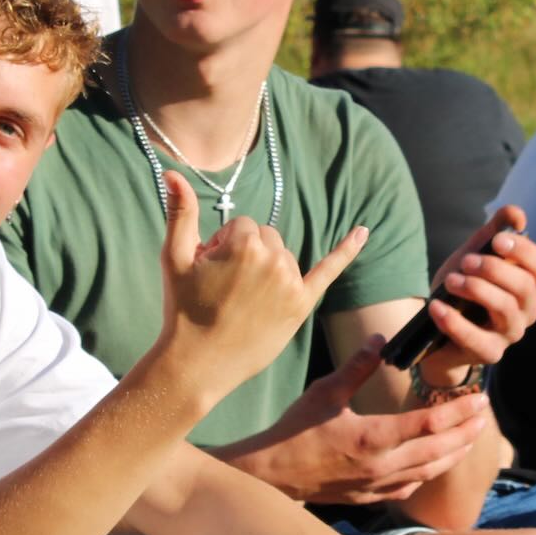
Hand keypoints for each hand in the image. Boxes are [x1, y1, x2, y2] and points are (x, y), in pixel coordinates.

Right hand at [154, 172, 365, 409]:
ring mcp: (291, 284)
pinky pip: (328, 271)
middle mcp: (275, 260)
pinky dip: (347, 251)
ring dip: (266, 267)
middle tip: (223, 287)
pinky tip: (363, 231)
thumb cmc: (182, 309)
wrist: (197, 363)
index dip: (221, 246)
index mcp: (246, 244)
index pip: (241, 226)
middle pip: (265, 237)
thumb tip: (172, 171)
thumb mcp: (175, 257)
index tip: (210, 272)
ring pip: (282, 256)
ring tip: (242, 299)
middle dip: (246, 253)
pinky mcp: (301, 306)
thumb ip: (180, 211)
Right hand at [236, 336, 492, 503]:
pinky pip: (411, 486)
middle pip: (439, 450)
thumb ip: (357, 367)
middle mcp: (381, 467)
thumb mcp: (325, 391)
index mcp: (372, 438)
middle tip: (485, 414)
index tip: (479, 397)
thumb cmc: (294, 430)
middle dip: (466, 432)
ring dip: (454, 453)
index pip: (429, 424)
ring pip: (429, 471)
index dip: (459, 411)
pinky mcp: (369, 497)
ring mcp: (377, 486)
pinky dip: (429, 471)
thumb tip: (381, 339)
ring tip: (471, 436)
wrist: (271, 475)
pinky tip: (435, 461)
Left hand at [421, 206, 535, 382]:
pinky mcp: (490, 353)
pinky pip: (476, 337)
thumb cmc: (463, 290)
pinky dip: (454, 321)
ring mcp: (511, 333)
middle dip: (494, 268)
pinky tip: (437, 306)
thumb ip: (494, 232)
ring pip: (505, 307)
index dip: (522, 250)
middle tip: (465, 261)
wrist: (438, 329)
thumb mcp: (475, 256)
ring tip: (451, 281)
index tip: (496, 240)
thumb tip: (518, 215)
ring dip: (476, 289)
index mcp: (530, 284)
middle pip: (524, 285)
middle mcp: (528, 310)